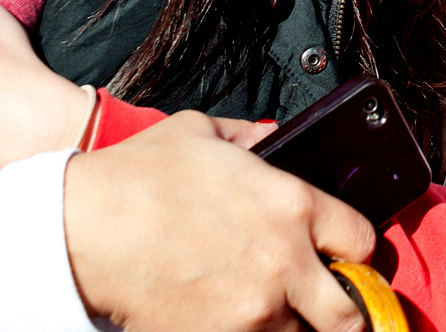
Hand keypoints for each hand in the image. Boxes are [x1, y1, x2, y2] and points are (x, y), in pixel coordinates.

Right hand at [64, 111, 372, 331]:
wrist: (82, 230)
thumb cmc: (137, 179)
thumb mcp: (201, 133)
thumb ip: (249, 138)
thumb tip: (270, 140)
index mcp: (292, 205)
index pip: (363, 240)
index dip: (354, 251)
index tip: (342, 258)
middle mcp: (286, 262)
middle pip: (350, 315)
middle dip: (345, 315)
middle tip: (328, 311)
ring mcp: (254, 311)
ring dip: (292, 330)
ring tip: (269, 315)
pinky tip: (231, 324)